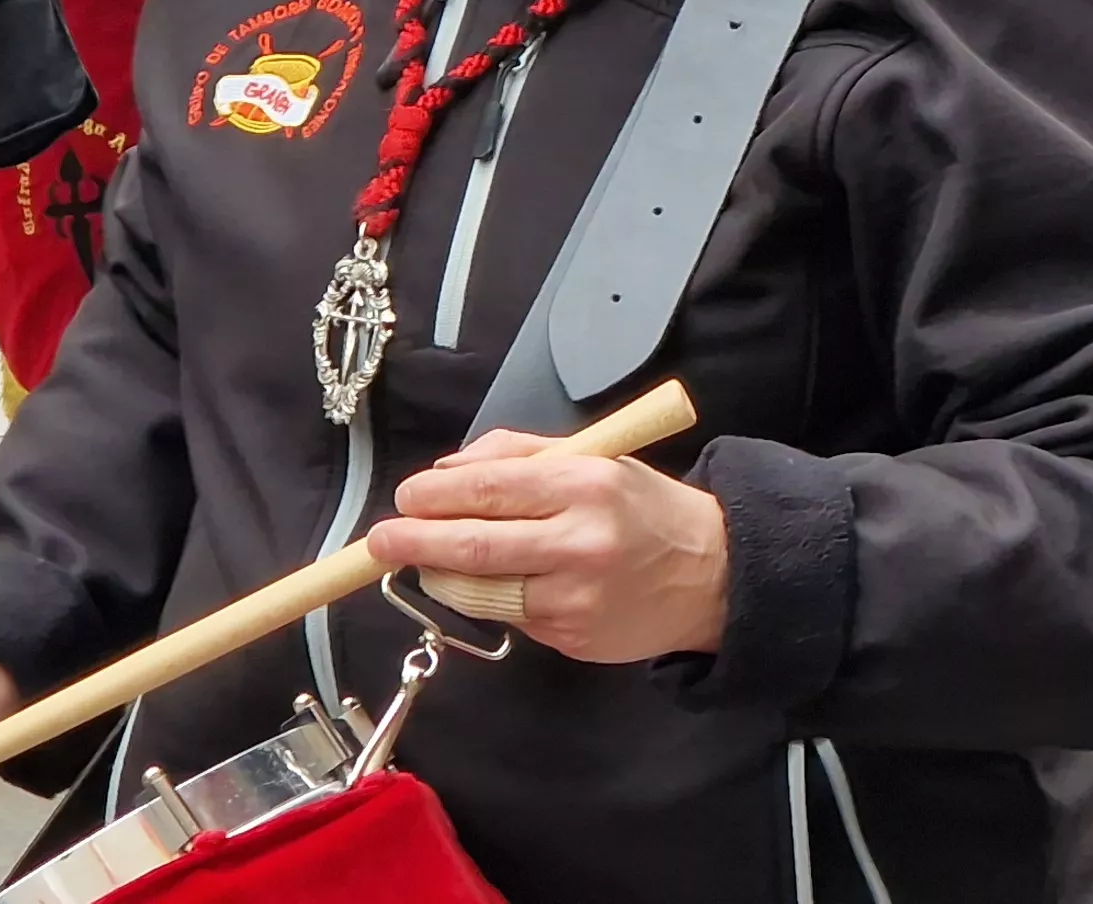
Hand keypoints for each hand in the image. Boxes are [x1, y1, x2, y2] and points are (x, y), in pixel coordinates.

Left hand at [366, 437, 732, 661]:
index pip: (487, 489)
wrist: (713, 574)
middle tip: (380, 542)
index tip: (404, 499)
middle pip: (472, 547)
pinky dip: (495, 600)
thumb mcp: (594, 459)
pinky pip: (512, 618)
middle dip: (413, 543)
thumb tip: (445, 472)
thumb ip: (518, 456)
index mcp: (584, 484)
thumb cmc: (644, 510)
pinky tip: (508, 584)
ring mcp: (575, 596)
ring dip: (442, 577)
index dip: (432, 497)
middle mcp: (580, 541)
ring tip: (429, 562)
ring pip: (481, 591)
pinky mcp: (574, 637)